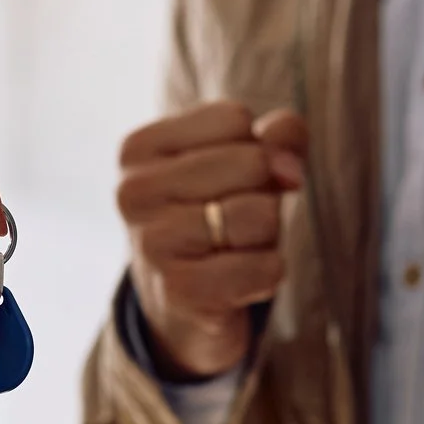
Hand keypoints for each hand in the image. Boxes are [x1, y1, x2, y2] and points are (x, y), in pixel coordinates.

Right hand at [119, 101, 307, 377]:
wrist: (180, 304)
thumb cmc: (213, 218)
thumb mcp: (240, 163)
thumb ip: (276, 138)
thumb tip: (289, 167)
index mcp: (138, 150)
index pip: (233, 119)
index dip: (252, 150)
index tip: (224, 183)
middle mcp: (134, 193)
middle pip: (251, 163)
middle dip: (263, 194)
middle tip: (231, 223)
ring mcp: (151, 244)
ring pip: (261, 215)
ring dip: (266, 237)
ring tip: (232, 250)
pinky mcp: (179, 291)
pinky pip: (265, 267)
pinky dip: (268, 275)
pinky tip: (238, 283)